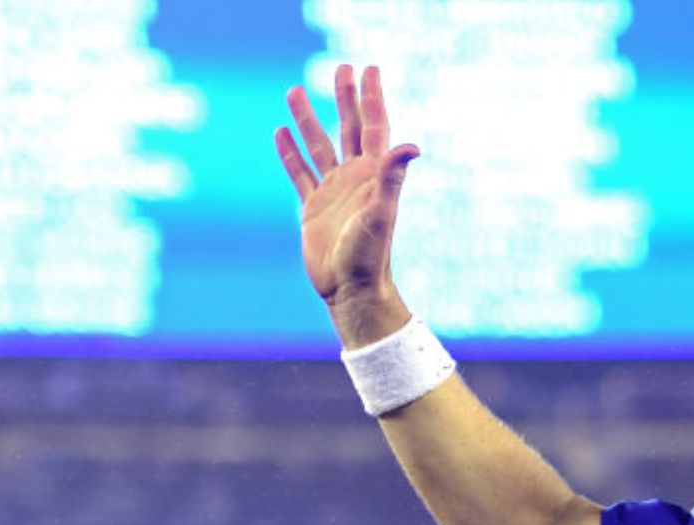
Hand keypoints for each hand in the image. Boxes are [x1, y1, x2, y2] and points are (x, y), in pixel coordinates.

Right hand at [275, 63, 419, 345]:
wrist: (351, 289)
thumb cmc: (370, 254)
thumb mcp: (381, 211)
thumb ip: (392, 176)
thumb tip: (412, 145)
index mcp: (374, 174)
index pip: (374, 126)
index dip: (371, 97)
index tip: (369, 68)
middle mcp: (355, 178)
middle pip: (348, 127)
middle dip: (344, 97)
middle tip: (341, 67)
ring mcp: (333, 191)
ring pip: (319, 145)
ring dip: (308, 118)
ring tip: (294, 90)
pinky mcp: (314, 207)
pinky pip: (300, 173)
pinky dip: (290, 152)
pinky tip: (281, 133)